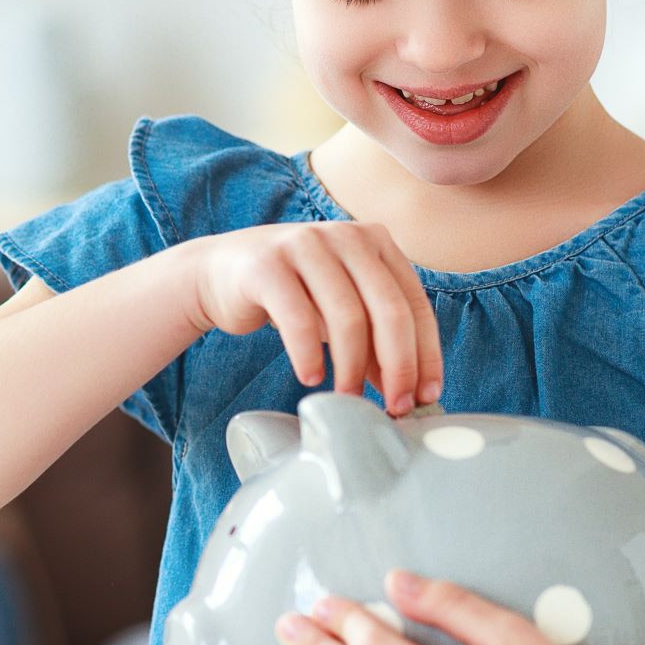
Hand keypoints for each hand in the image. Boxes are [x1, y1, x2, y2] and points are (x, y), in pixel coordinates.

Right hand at [182, 222, 441, 413]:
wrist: (219, 271)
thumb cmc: (291, 294)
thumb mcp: (340, 312)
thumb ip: (375, 342)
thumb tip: (408, 394)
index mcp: (375, 242)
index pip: (414, 303)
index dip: (425, 355)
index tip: (425, 397)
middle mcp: (345, 236)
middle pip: (388, 310)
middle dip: (397, 366)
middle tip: (394, 408)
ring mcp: (306, 245)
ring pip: (347, 317)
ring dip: (352, 368)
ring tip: (347, 399)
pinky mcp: (267, 265)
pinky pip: (298, 319)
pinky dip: (308, 355)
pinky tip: (310, 378)